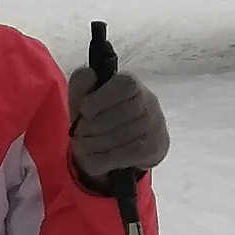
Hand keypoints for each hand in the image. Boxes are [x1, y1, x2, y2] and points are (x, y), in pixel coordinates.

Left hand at [67, 61, 168, 187]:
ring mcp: (155, 126)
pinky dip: (103, 160)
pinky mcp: (154, 149)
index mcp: (132, 84)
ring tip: (82, 147)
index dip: (101, 98)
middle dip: (93, 126)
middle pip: (122, 113)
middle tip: (79, 133)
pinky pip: (126, 155)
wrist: (126, 150)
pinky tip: (93, 161)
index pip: (124, 85)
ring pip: (122, 136)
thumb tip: (89, 73)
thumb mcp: (86, 98)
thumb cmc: (102, 117)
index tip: (84, 110)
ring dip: (95, 144)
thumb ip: (82, 83)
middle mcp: (149, 102)